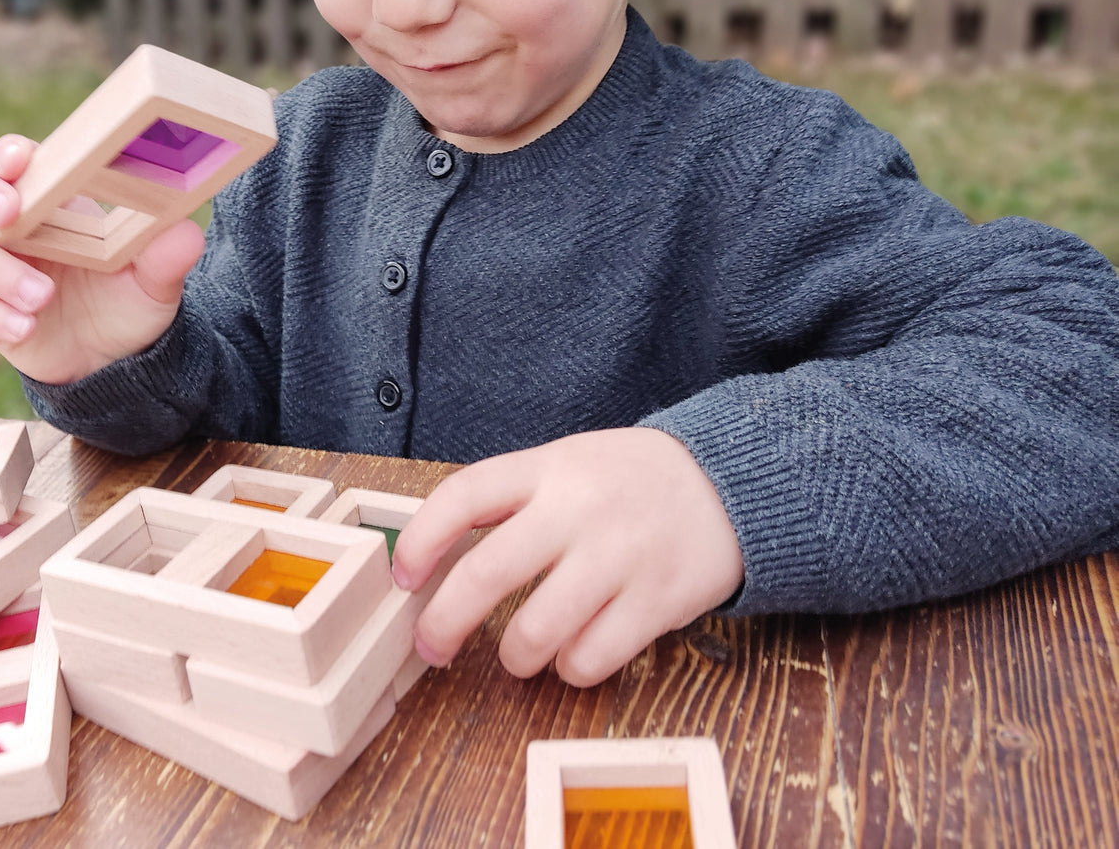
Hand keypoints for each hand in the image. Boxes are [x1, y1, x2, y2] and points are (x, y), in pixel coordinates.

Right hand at [0, 134, 205, 383]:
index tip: (18, 160)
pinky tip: (26, 328)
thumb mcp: (156, 282)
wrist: (116, 363)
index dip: (11, 152)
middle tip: (8, 214)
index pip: (22, 159)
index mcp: (57, 200)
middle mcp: (18, 225)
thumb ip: (167, 257)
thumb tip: (186, 232)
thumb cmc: (131, 302)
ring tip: (43, 297)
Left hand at [391, 427, 743, 686]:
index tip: (403, 577)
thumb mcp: (566, 464)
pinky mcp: (657, 600)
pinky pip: (590, 658)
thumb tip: (435, 559)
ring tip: (519, 653)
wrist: (730, 483)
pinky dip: (570, 669)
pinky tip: (575, 654)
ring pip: (535, 632)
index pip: (464, 495)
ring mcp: (619, 555)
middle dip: (444, 624)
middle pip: (486, 574)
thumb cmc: (628, 481)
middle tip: (432, 649)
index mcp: (548, 468)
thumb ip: (510, 501)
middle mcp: (578, 509)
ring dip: (514, 657)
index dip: (421, 541)